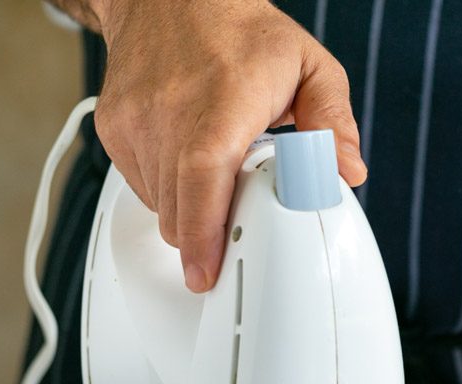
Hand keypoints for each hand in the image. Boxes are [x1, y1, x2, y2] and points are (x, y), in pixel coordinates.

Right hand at [93, 0, 365, 291]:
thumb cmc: (238, 32)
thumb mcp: (307, 65)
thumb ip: (333, 122)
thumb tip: (347, 173)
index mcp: (224, 101)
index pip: (204, 176)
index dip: (203, 234)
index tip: (208, 273)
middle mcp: (171, 112)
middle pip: (180, 213)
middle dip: (207, 238)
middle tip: (237, 229)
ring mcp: (135, 123)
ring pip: (162, 209)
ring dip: (192, 213)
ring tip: (217, 172)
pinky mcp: (113, 131)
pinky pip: (144, 191)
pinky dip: (169, 192)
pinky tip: (188, 160)